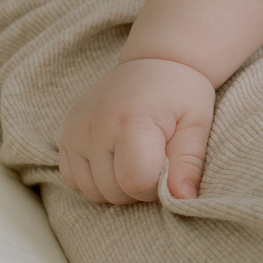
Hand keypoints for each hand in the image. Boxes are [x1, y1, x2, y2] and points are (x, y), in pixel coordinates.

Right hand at [58, 57, 217, 204]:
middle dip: (139, 189)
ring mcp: (76, 132)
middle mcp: (96, 127)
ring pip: (91, 192)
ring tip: (137, 161)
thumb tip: (183, 200)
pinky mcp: (65, 136)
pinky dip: (94, 181)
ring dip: (116, 188)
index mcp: (132, 121)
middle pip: (113, 192)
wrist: (155, 62)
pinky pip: (72, 180)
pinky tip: (115, 162)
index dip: (157, 188)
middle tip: (156, 161)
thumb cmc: (181, 94)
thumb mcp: (197, 123)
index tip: (170, 168)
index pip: (136, 182)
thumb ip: (190, 163)